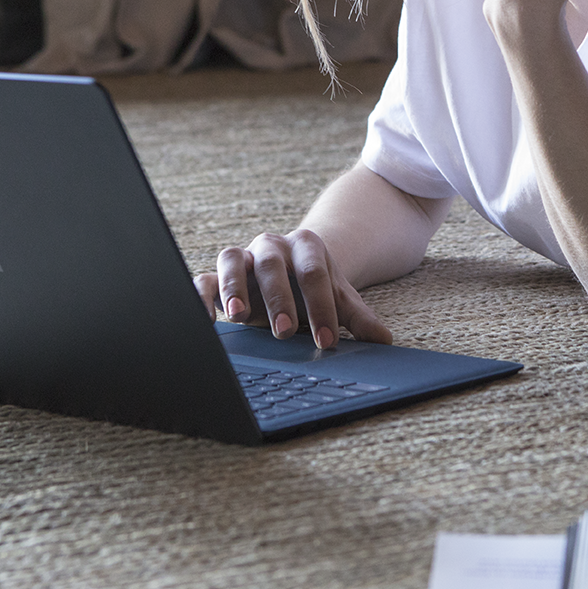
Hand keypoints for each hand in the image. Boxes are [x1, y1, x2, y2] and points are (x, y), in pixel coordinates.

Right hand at [196, 229, 392, 348]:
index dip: (322, 307)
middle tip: (285, 331)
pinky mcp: (219, 274)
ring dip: (235, 287)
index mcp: (307, 247)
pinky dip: (202, 295)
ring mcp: (244, 257)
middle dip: (279, 298)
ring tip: (239, 316)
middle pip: (274, 265)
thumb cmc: (314, 287)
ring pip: (233, 260)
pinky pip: (205, 278)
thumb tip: (385, 340)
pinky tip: (208, 319)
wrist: (291, 268)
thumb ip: (359, 318)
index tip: (328, 342)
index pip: (315, 274)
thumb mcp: (339, 299)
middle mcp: (272, 246)